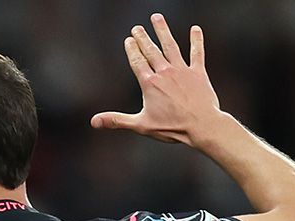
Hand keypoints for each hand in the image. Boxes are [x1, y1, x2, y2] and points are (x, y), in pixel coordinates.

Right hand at [91, 14, 226, 146]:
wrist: (201, 125)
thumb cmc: (171, 127)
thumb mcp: (140, 125)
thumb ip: (117, 120)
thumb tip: (94, 122)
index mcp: (150, 84)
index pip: (137, 62)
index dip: (132, 50)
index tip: (129, 39)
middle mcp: (164, 73)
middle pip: (151, 51)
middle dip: (143, 37)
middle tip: (137, 27)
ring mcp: (182, 71)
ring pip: (170, 46)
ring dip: (163, 31)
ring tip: (157, 18)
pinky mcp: (198, 73)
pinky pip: (197, 53)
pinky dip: (196, 40)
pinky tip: (195, 29)